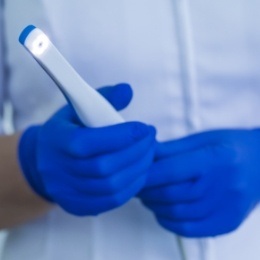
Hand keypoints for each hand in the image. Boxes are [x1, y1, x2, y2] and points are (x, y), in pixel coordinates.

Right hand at [19, 83, 155, 215]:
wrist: (44, 160)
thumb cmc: (68, 130)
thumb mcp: (78, 108)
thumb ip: (104, 98)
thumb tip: (128, 90)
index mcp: (56, 141)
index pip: (89, 142)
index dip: (121, 136)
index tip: (144, 128)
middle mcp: (58, 170)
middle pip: (104, 167)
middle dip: (136, 152)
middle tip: (151, 139)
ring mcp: (67, 192)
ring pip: (111, 186)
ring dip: (138, 169)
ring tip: (149, 153)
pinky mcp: (77, 206)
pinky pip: (111, 201)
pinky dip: (132, 186)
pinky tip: (140, 171)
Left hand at [139, 129, 259, 236]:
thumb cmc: (229, 146)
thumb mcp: (201, 139)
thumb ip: (171, 149)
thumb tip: (144, 154)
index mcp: (214, 159)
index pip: (171, 170)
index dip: (147, 174)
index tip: (134, 173)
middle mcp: (222, 186)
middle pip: (171, 194)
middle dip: (146, 191)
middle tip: (136, 185)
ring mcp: (226, 208)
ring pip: (177, 213)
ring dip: (154, 206)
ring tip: (147, 196)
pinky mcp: (227, 223)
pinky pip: (190, 230)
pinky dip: (169, 222)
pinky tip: (162, 212)